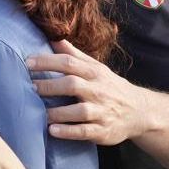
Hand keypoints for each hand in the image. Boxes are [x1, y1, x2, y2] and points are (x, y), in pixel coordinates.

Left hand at [27, 40, 151, 144]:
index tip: (27, 62)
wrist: (140, 111)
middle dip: (50, 85)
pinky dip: (68, 131)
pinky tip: (52, 130)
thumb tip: (54, 37)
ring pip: (79, 110)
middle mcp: (99, 91)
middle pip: (73, 84)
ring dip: (57, 112)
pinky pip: (85, 131)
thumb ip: (74, 55)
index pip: (69, 63)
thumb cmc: (110, 86)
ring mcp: (102, 111)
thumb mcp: (96, 68)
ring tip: (39, 112)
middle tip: (31, 87)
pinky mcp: (103, 131)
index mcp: (94, 73)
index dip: (47, 62)